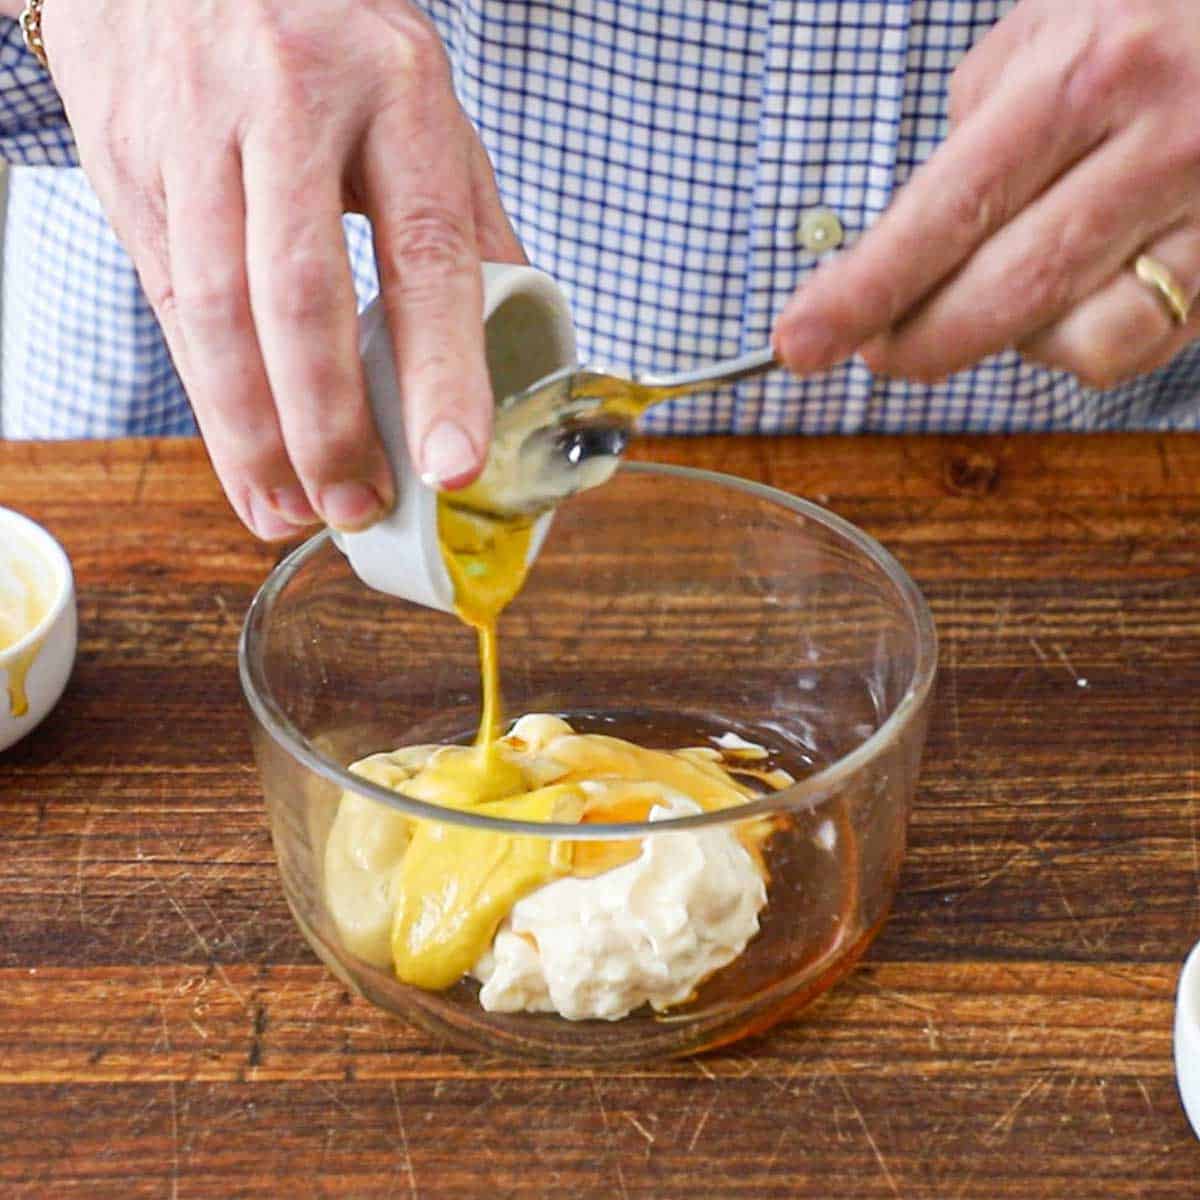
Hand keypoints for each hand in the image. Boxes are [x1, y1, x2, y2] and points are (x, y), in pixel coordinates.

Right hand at [39, 0, 522, 538]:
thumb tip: (514, 343)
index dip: (439, 369)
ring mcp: (195, 133)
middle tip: (359, 506)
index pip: (422, 250)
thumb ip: (467, 221)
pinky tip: (246, 466)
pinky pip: (174, 307)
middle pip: (300, 294)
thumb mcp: (421, 101)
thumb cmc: (326, 38)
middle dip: (327, 424)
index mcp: (394, 88)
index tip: (451, 463)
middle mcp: (287, 103)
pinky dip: (212, 404)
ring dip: (258, 435)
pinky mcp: (132, 169)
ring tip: (298, 511)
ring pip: (220, 312)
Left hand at [772, 0, 1199, 390]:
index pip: (946, 210)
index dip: (864, 291)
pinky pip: (1133, 348)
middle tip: (877, 353)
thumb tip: (916, 230)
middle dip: (917, 343)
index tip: (801, 341)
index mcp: (1086, 70)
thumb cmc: (1154, 14)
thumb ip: (980, 120)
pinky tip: (1074, 296)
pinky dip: (1079, 344)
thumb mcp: (1058, 20)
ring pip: (1072, 339)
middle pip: (1004, 294)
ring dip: (1008, 338)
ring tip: (1003, 288)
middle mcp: (1157, 143)